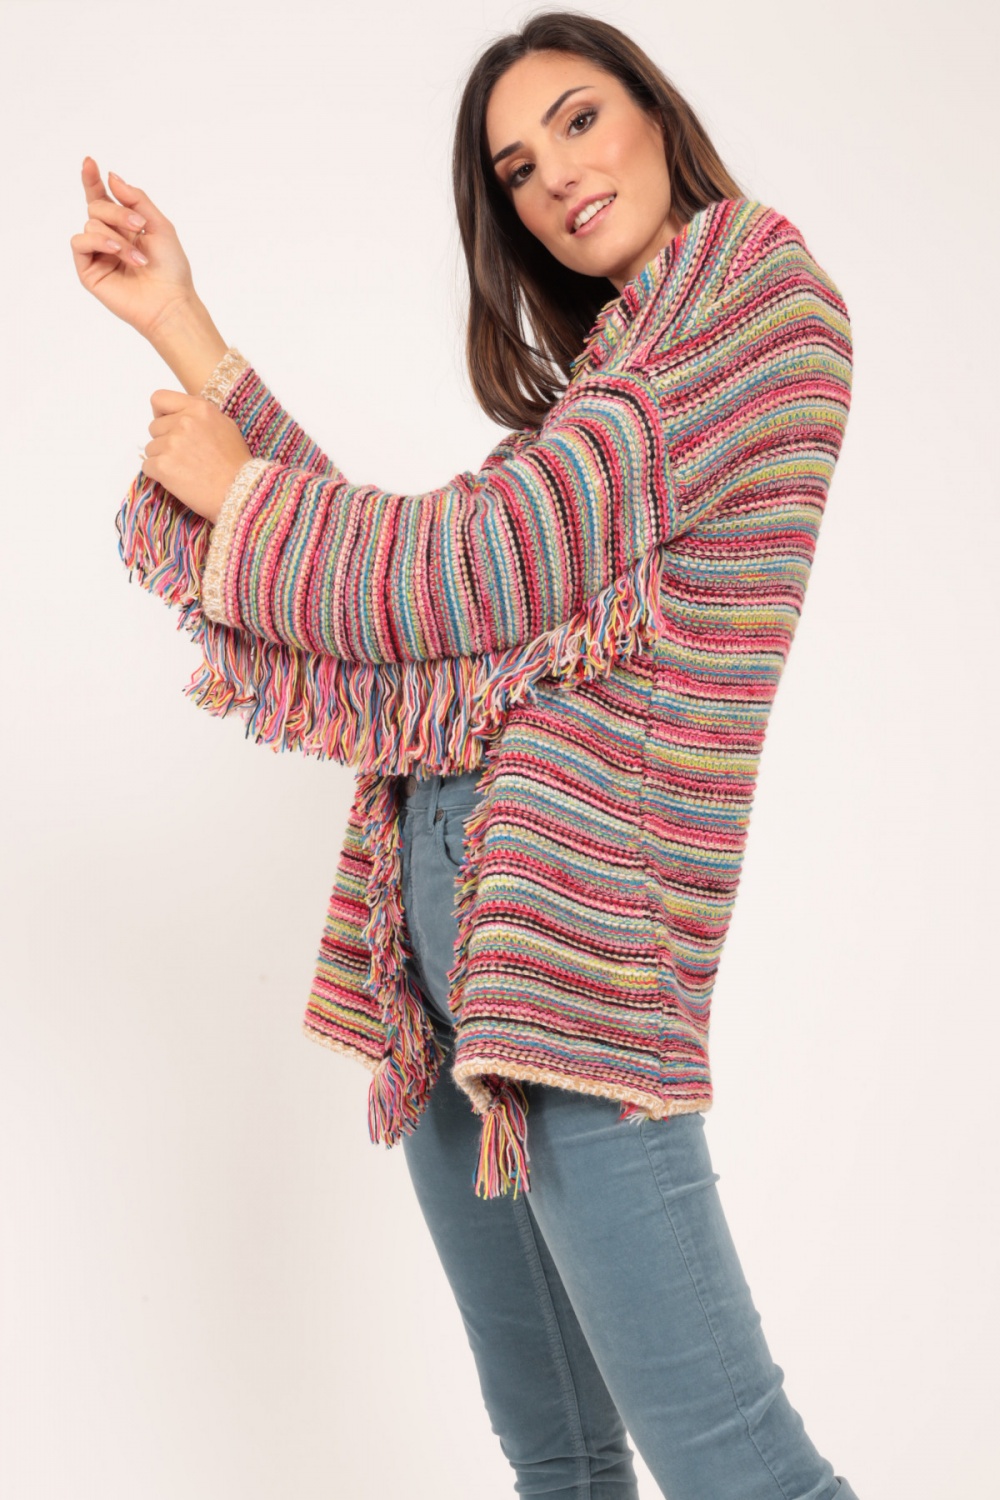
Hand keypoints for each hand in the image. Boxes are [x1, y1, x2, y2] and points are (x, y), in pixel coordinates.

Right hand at [71, 158, 198, 342]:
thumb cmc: (171, 269)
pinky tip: (116, 251)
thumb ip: (136, 199)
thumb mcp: (159, 225)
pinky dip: (98, 242)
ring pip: (90, 224)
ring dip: (116, 236)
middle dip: (118, 212)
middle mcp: (109, 239)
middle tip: (140, 226)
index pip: (103, 199)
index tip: (90, 162)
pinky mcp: (88, 271)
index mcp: (125, 228)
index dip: (93, 180)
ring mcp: (97, 255)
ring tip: (137, 257)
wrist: (170, 302)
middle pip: (97, 207)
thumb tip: (111, 177)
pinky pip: (80, 243)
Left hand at [142, 390, 253, 523]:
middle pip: (154, 427)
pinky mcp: (163, 465)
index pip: (159, 399)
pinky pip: (148, 466)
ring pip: (150, 448)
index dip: (160, 414)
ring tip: (185, 470)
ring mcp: (171, 443)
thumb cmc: (236, 464)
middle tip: (184, 456)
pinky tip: (178, 480)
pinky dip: (159, 475)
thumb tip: (182, 416)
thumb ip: (201, 416)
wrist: (240, 493)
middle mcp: (184, 422)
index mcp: (199, 408)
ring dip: (162, 459)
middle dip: (164, 441)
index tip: (167, 426)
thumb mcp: (226, 426)